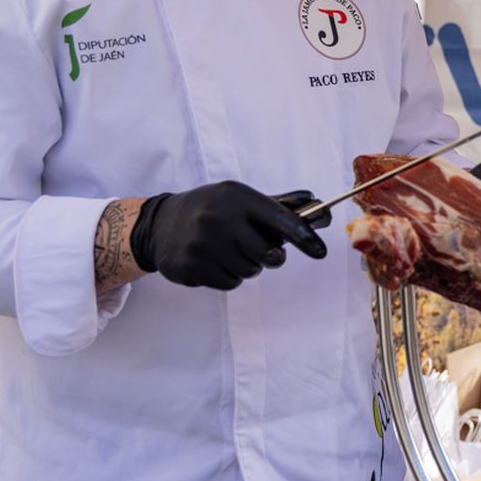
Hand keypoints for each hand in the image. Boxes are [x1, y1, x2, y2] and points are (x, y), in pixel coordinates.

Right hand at [129, 182, 330, 289]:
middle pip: (267, 254)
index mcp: (236, 197)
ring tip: (231, 251)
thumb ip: (279, 205)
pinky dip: (230, 276)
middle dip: (270, 257)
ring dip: (248, 267)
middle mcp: (218, 218)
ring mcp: (202, 243)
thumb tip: (319, 206)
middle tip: (262, 251)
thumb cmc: (212, 208)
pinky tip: (216, 261)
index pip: (279, 220)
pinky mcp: (191, 266)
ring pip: (249, 271)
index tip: (320, 251)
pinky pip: (229, 283)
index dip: (303, 237)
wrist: (160, 223)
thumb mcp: (239, 198)